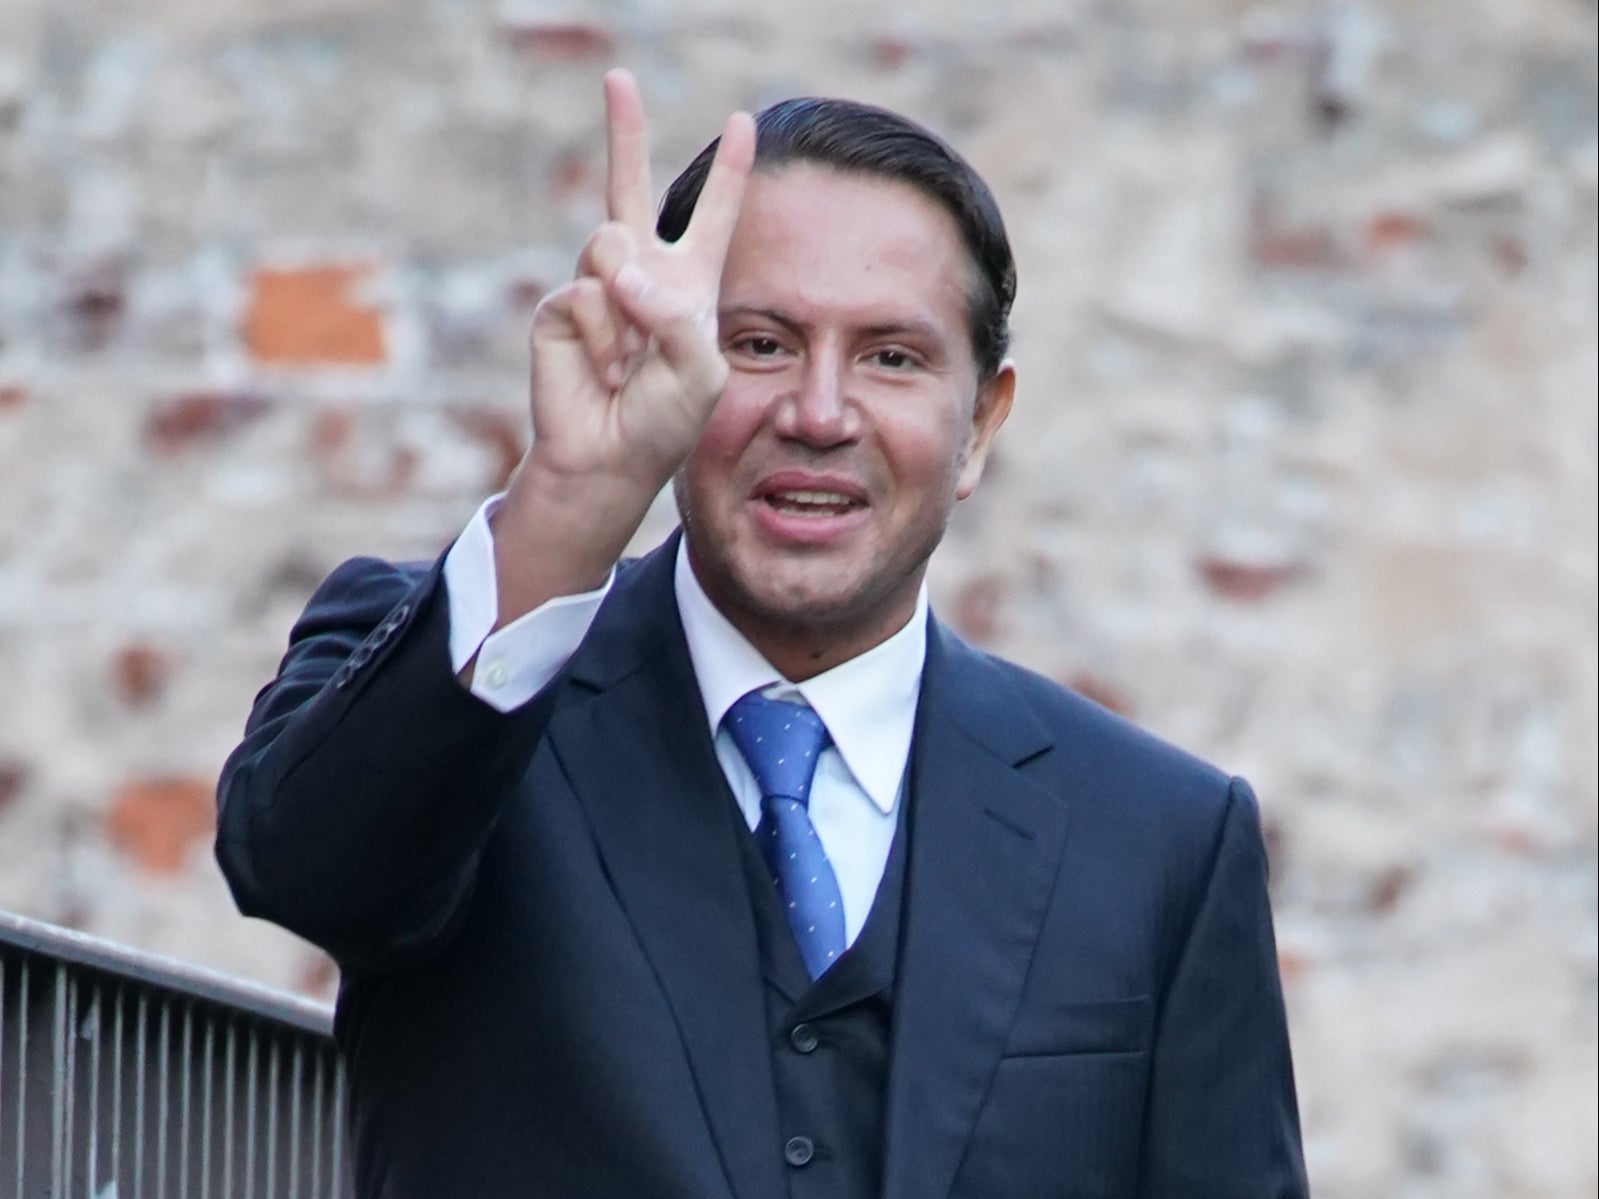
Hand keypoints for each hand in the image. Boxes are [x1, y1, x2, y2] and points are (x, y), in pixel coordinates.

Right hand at [523, 70, 754, 493]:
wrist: (609, 459)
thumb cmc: (664, 421)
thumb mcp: (700, 369)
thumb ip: (674, 314)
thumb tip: (619, 270)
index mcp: (690, 284)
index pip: (713, 216)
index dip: (729, 172)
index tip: (744, 122)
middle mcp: (642, 275)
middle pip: (631, 188)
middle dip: (624, 132)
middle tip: (618, 77)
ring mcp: (599, 287)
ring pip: (611, 244)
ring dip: (628, 306)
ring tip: (630, 362)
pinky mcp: (562, 307)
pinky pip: (588, 293)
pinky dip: (605, 337)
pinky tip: (605, 373)